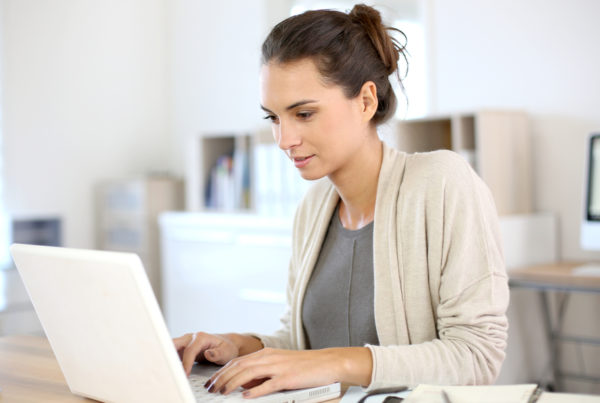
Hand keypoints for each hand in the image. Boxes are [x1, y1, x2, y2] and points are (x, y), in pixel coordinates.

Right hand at [173, 332, 238, 374]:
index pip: (189, 351)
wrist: (227, 345)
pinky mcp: (183, 348)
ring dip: (167, 358)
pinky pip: (172, 353)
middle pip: (174, 344)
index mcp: (200, 337)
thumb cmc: (227, 348)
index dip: (186, 363)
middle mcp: (191, 338)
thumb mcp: (226, 352)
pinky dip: (170, 360)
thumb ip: (217, 354)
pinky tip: (170, 369)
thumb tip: (207, 353)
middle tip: (168, 369)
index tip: (185, 374)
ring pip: (170, 348)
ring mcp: (186, 342)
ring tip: (167, 370)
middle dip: (168, 355)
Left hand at [205, 346, 372, 397]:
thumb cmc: (306, 366)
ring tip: (222, 392)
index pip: (238, 361)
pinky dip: (254, 390)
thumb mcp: (281, 365)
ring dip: (232, 383)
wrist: (328, 362)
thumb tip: (245, 385)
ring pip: (248, 373)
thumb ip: (263, 372)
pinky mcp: (288, 378)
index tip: (212, 381)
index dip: (223, 371)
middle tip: (211, 388)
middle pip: (239, 366)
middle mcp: (270, 357)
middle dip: (222, 378)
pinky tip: (245, 396)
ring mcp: (278, 367)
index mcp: (267, 354)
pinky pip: (267, 385)